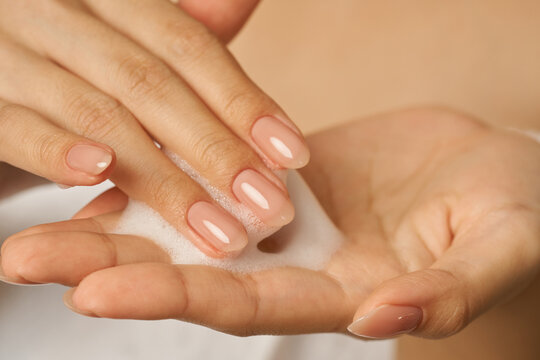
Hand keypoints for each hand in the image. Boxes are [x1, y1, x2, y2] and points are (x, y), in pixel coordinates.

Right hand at [0, 0, 306, 256]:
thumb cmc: (65, 63)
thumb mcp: (119, 39)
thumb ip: (179, 27)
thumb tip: (242, 0)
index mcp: (110, 0)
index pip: (189, 47)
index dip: (243, 102)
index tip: (292, 153)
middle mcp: (61, 14)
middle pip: (154, 84)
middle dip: (217, 150)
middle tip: (270, 206)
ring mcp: (11, 52)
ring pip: (102, 115)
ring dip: (164, 180)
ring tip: (219, 230)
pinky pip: (17, 126)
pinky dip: (57, 152)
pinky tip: (98, 177)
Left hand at [3, 108, 538, 338]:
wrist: (497, 175)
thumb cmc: (512, 216)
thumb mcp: (498, 253)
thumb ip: (449, 293)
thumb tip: (388, 318)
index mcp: (343, 293)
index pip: (246, 302)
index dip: (174, 298)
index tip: (92, 293)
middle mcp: (301, 263)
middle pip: (194, 270)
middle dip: (110, 266)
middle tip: (22, 258)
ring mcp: (289, 219)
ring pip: (192, 222)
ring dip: (119, 218)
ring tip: (38, 215)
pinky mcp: (286, 175)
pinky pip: (215, 176)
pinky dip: (166, 175)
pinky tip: (111, 169)